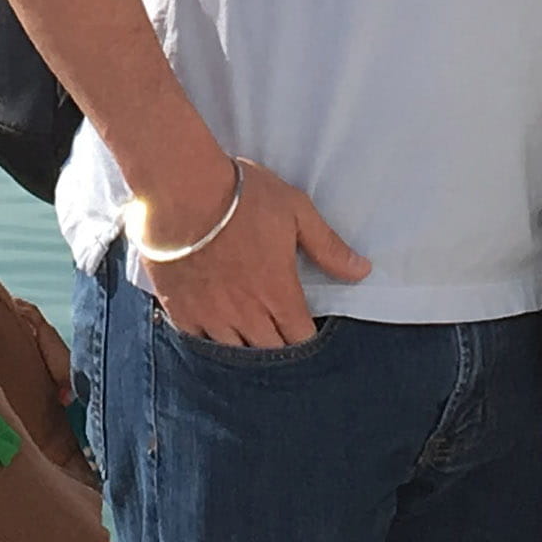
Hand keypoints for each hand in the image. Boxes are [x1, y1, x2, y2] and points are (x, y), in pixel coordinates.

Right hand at [131, 157, 369, 349]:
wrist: (181, 190)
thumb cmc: (240, 196)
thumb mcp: (295, 211)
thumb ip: (327, 246)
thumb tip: (361, 270)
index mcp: (277, 293)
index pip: (300, 338)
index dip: (304, 336)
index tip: (303, 327)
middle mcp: (246, 313)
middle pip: (268, 351)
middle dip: (278, 344)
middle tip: (278, 332)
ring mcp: (210, 314)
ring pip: (234, 350)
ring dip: (245, 344)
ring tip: (247, 334)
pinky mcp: (180, 309)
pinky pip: (197, 341)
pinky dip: (208, 339)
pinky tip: (212, 328)